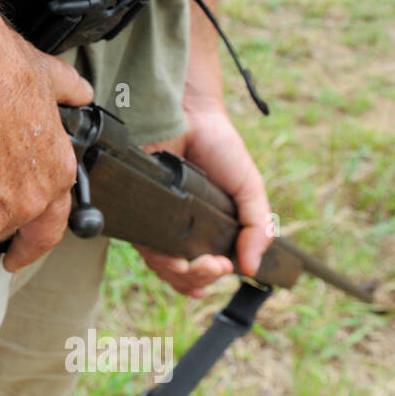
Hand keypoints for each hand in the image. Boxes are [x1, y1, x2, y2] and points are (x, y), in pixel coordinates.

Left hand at [135, 105, 271, 296]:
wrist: (193, 117)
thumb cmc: (221, 149)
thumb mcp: (250, 190)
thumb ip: (257, 227)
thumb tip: (252, 268)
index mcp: (204, 228)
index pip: (201, 267)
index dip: (209, 278)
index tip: (225, 269)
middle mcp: (177, 229)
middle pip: (181, 273)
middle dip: (201, 277)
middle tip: (216, 266)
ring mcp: (156, 221)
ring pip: (161, 265)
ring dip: (182, 274)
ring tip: (201, 264)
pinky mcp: (137, 210)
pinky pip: (143, 244)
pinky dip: (159, 258)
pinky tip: (175, 259)